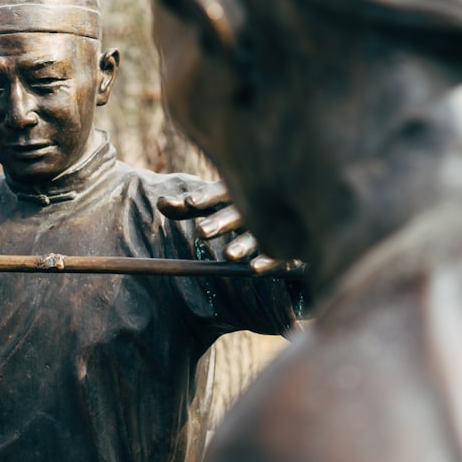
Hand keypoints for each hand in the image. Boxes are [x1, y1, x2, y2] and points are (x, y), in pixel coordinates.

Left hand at [157, 182, 302, 273]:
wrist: (301, 210)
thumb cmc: (245, 207)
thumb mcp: (217, 203)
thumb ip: (188, 206)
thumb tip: (160, 204)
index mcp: (239, 192)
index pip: (219, 192)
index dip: (205, 197)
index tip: (189, 202)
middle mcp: (257, 206)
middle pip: (237, 213)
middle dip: (219, 222)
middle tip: (200, 232)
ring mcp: (276, 225)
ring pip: (258, 235)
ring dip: (243, 244)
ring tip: (227, 255)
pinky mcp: (292, 246)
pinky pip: (281, 255)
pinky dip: (268, 261)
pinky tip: (254, 269)